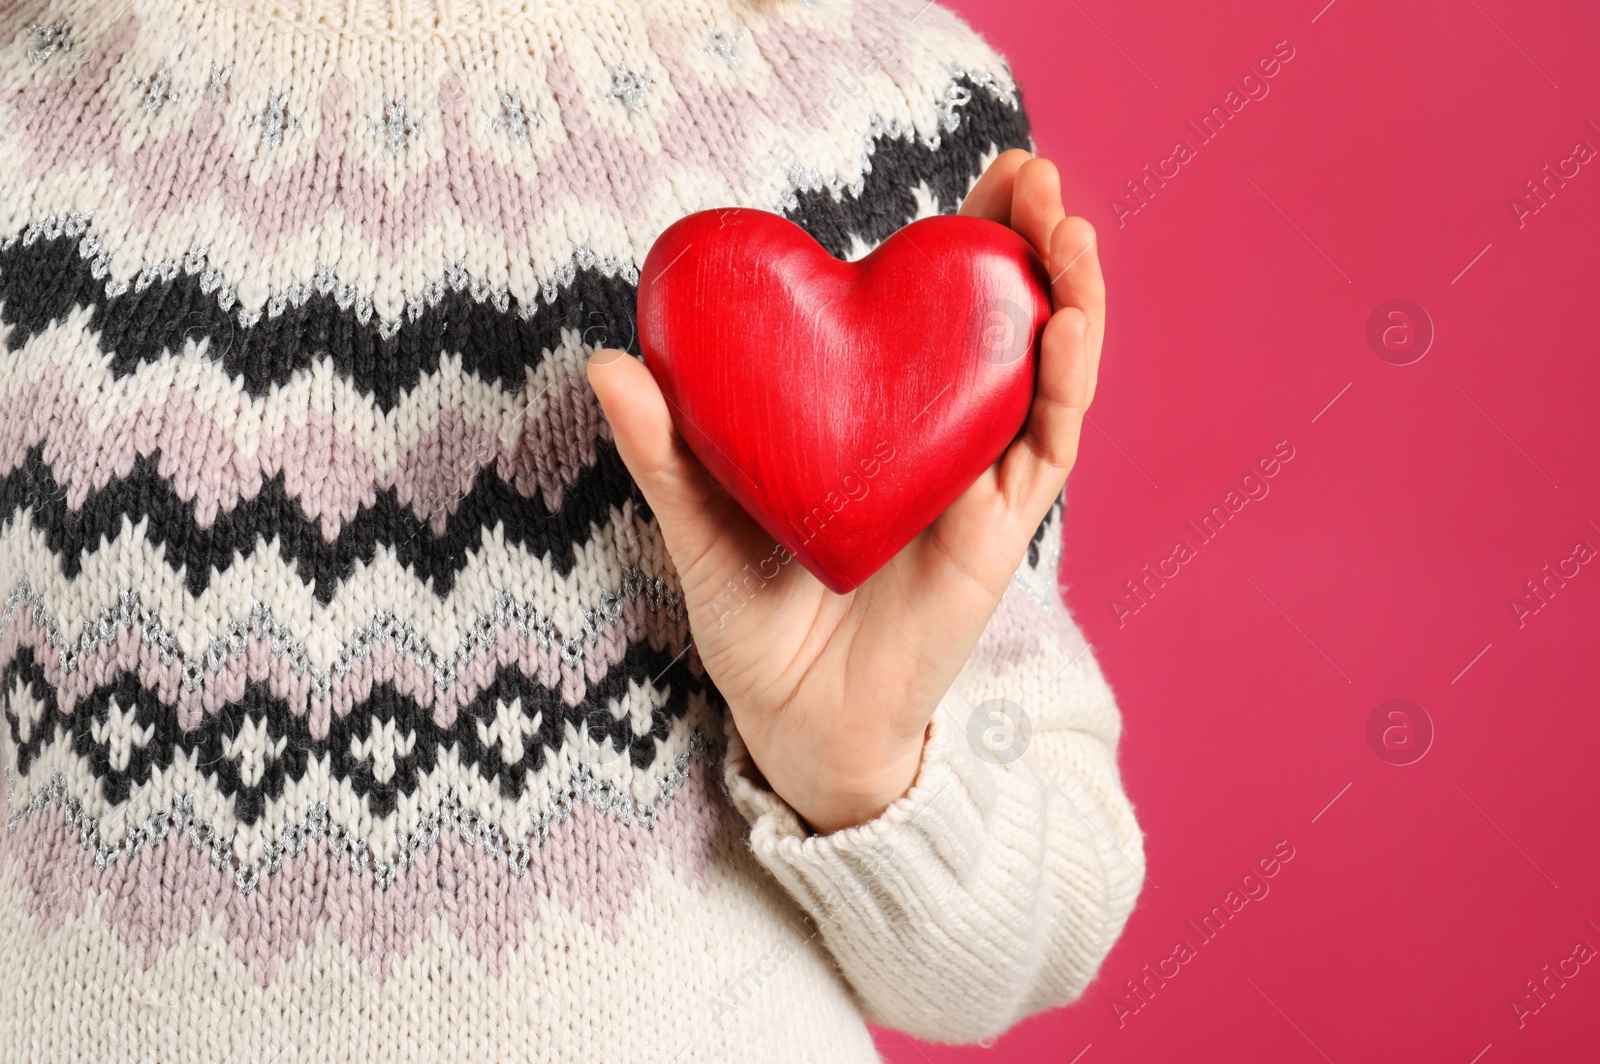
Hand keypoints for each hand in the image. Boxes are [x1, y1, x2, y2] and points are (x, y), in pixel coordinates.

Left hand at [587, 150, 1104, 833]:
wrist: (797, 722)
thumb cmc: (754, 619)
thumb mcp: (699, 521)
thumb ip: (664, 447)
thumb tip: (606, 359)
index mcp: (883, 414)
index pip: (937, 305)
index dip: (969, 234)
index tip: (991, 170)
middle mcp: (942, 436)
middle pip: (1006, 320)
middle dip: (1029, 242)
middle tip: (1037, 174)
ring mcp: (977, 482)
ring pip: (1043, 373)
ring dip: (1065, 297)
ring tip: (1065, 228)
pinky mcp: (997, 535)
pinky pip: (1043, 451)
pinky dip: (1061, 387)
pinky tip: (1063, 329)